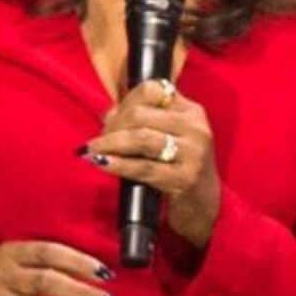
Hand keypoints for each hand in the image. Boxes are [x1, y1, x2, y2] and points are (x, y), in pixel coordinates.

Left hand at [79, 80, 221, 249]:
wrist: (204, 205)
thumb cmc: (178, 167)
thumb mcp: (168, 137)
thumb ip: (143, 121)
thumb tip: (107, 115)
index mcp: (191, 111)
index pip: (151, 90)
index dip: (126, 101)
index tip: (111, 117)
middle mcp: (195, 127)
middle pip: (141, 114)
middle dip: (113, 126)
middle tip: (97, 140)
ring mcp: (193, 153)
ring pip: (140, 138)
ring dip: (110, 143)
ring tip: (92, 150)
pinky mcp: (185, 178)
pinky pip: (143, 168)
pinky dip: (118, 164)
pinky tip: (102, 163)